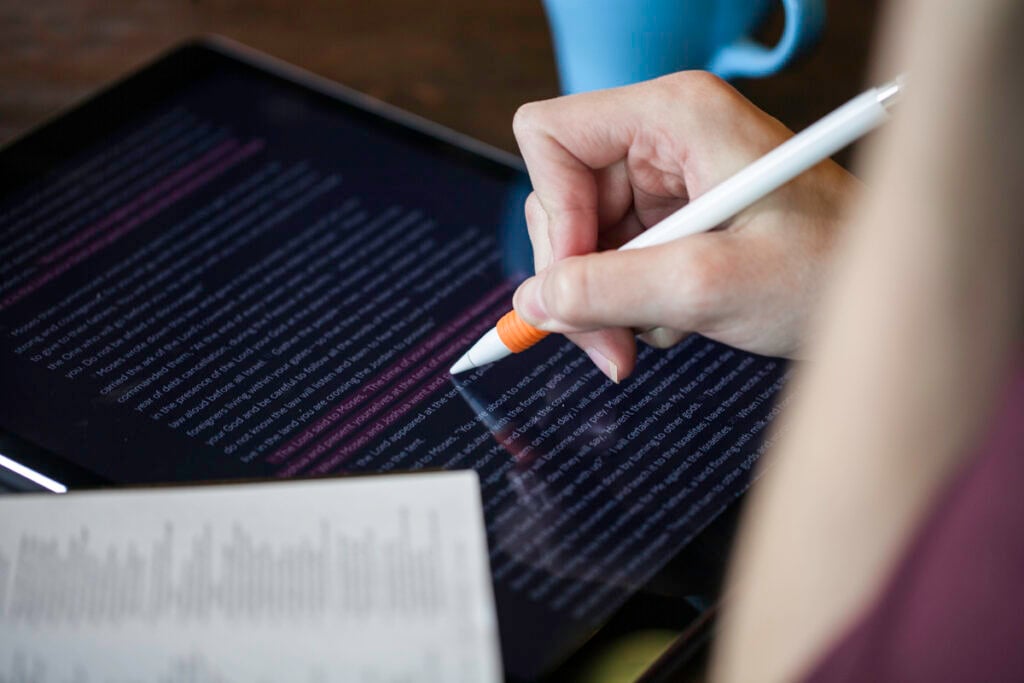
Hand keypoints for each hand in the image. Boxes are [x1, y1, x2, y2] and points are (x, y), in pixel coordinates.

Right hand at [511, 71, 857, 380]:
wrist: (886, 301)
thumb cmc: (829, 272)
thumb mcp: (708, 286)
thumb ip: (607, 290)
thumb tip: (533, 301)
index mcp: (676, 115)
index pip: (551, 136)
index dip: (550, 211)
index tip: (573, 280)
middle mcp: (664, 136)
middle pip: (560, 197)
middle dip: (577, 277)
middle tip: (609, 344)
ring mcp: (668, 178)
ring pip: (582, 238)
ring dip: (605, 300)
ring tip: (658, 332)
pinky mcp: (675, 217)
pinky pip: (613, 259)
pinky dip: (630, 302)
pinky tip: (676, 321)